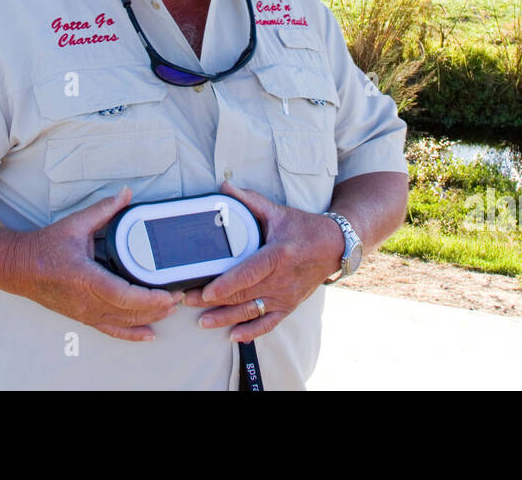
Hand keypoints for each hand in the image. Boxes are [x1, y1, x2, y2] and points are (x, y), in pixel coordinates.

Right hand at [13, 187, 182, 341]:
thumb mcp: (75, 224)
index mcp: (86, 279)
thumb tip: (126, 193)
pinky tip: (150, 334)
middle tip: (180, 294)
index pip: (124, 296)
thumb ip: (104, 209)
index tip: (170, 293)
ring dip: (150, 319)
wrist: (19, 268)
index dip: (150, 299)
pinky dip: (132, 334)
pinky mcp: (83, 318)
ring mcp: (85, 313)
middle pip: (129, 312)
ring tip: (171, 309)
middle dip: (158, 307)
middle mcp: (86, 302)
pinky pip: (112, 331)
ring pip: (124, 323)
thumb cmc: (45, 247)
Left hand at [183, 181, 342, 341]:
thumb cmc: (304, 228)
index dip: (226, 284)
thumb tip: (224, 187)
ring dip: (225, 319)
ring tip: (202, 322)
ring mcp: (286, 296)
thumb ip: (250, 201)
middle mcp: (282, 279)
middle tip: (186, 300)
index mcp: (278, 254)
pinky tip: (233, 335)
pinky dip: (251, 331)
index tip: (206, 292)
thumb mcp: (277, 212)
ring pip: (252, 312)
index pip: (249, 273)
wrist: (334, 246)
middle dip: (213, 301)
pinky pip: (269, 323)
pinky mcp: (289, 306)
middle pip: (243, 294)